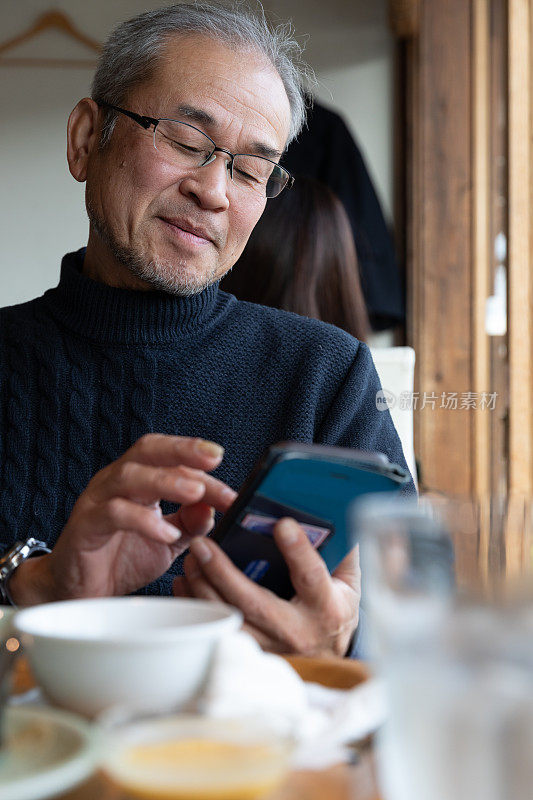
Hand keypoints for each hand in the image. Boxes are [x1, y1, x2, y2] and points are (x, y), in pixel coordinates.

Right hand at [9, 434, 236, 604]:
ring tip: (196, 493)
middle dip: (183, 450)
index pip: (172, 459)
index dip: (202, 468)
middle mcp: (116, 481)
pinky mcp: (85, 525)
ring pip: (130, 475)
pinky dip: (144, 520)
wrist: (79, 593)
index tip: (232, 487)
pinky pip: (114, 513)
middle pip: (148, 450)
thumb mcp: (168, 541)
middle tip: (213, 458)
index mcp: (138, 480)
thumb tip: (214, 507)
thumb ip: (191, 523)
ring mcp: (97, 500)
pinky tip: (167, 533)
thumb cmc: (121, 560)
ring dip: (166, 481)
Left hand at [173, 518, 360, 657]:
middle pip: (255, 602)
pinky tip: (186, 583)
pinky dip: (199, 606)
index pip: (312, 576)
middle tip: (203, 544)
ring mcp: (272, 646)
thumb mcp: (350, 580)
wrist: (330, 652)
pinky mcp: (252, 652)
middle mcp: (297, 630)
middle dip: (224, 572)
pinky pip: (219, 630)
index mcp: (327, 607)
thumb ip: (344, 550)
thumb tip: (337, 513)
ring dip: (205, 589)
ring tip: (192, 559)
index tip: (282, 524)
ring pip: (231, 619)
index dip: (298, 550)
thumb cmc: (336, 606)